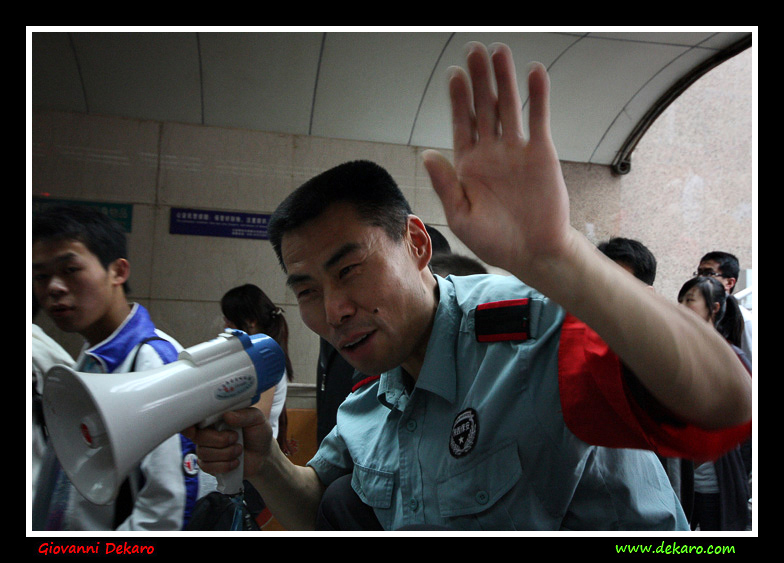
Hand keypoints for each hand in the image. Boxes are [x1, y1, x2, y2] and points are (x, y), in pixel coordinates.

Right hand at [183, 408, 273, 478]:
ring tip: (239, 450)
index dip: (190, 424)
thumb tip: (227, 415)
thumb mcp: (257, 419)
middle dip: (219, 440)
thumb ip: (245, 415)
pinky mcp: (209, 465)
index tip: (193, 429)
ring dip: (225, 453)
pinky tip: (236, 462)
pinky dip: (224, 466)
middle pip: (198, 437)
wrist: (263, 456)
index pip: (194, 419)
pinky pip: (207, 467)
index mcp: (216, 418)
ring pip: (203, 452)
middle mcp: (208, 433)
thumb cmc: (258, 433)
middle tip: (236, 438)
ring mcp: (207, 449)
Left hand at [423, 42, 573, 282]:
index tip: (455, 74)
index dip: (458, 99)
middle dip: (479, 79)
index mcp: (467, 165)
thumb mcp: (461, 218)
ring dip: (505, 80)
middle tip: (475, 49)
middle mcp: (491, 151)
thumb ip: (446, 185)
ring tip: (500, 51)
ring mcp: (516, 150)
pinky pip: (538, 120)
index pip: (461, 123)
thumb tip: (427, 154)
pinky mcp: (541, 153)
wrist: (534, 252)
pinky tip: (534, 72)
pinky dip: (537, 97)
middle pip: (484, 107)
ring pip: (509, 107)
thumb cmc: (494, 241)